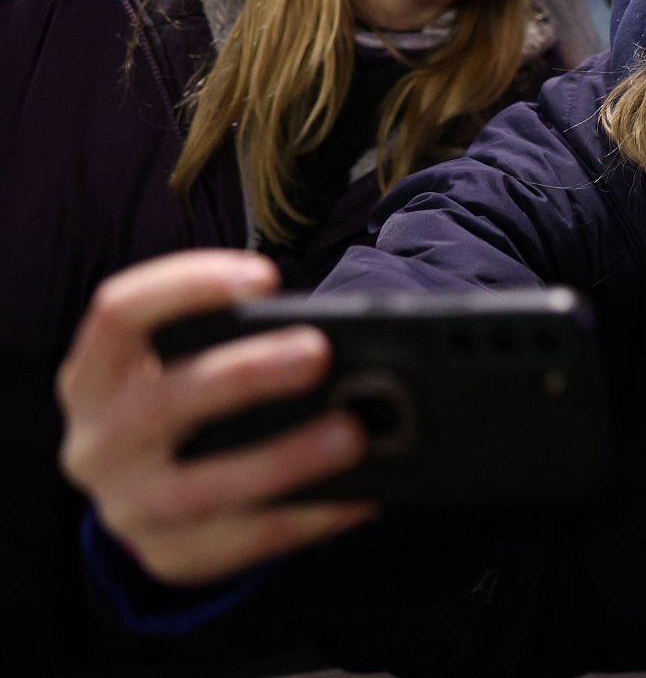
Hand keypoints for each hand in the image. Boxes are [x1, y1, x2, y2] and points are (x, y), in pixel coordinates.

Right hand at [58, 250, 375, 585]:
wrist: (149, 498)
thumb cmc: (190, 407)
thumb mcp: (187, 367)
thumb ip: (240, 343)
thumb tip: (341, 339)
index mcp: (95, 375)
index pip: (118, 314)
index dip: (187, 286)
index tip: (263, 277)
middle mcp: (96, 441)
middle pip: (161, 401)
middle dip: (245, 373)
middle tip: (319, 352)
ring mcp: (126, 507)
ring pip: (198, 488)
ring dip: (282, 458)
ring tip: (352, 434)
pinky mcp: (169, 557)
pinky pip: (242, 542)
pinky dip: (308, 517)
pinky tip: (361, 496)